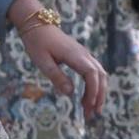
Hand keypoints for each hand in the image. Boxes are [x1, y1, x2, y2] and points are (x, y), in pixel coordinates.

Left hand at [8, 0, 107, 115]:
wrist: (38, 24)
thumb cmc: (37, 43)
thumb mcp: (43, 62)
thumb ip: (57, 77)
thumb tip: (70, 94)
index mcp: (76, 56)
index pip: (92, 75)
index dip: (93, 91)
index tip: (88, 106)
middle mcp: (84, 55)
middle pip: (100, 76)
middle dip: (99, 96)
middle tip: (92, 114)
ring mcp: (85, 55)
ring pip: (100, 74)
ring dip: (98, 91)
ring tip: (91, 108)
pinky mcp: (82, 56)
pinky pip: (94, 72)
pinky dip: (95, 85)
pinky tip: (88, 95)